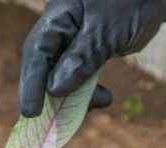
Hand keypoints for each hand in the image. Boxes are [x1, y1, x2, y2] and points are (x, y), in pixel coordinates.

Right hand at [19, 0, 165, 116]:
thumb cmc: (134, 4)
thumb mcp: (107, 32)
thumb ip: (81, 58)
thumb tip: (54, 90)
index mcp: (59, 15)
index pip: (37, 51)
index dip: (31, 83)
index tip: (31, 113)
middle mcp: (62, 27)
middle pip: (45, 66)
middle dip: (52, 94)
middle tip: (60, 119)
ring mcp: (74, 40)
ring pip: (62, 75)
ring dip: (74, 96)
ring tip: (97, 103)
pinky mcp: (89, 51)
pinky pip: (80, 76)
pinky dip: (89, 91)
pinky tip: (105, 98)